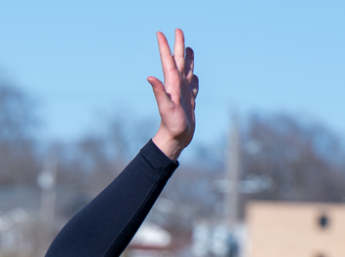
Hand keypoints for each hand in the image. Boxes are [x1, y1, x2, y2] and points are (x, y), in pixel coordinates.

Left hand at [147, 29, 196, 158]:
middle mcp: (177, 86)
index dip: (165, 47)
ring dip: (188, 59)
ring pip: (187, 71)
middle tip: (178, 30)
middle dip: (179, 45)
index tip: (160, 33)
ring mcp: (183, 93)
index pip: (168, 61)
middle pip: (178, 61)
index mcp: (172, 84)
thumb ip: (159, 92)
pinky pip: (193, 86)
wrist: (176, 139)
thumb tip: (149, 77)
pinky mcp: (189, 101)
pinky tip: (194, 76)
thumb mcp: (165, 108)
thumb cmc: (171, 125)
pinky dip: (194, 78)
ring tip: (189, 48)